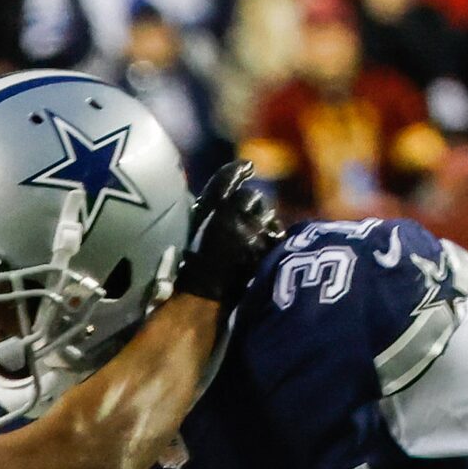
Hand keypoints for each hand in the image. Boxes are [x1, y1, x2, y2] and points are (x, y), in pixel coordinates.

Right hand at [172, 162, 285, 306]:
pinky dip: (272, 241)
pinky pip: (276, 235)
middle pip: (252, 197)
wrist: (202, 301)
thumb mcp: (192, 229)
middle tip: (245, 223)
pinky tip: (264, 251)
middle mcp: (230, 216)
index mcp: (207, 209)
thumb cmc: (191, 268)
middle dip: (251, 207)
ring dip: (264, 224)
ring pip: (267, 216)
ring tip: (252, 241)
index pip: (227, 179)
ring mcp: (250, 234)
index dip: (238, 171)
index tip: (248, 167)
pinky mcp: (265, 252)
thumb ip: (210, 205)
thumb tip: (234, 185)